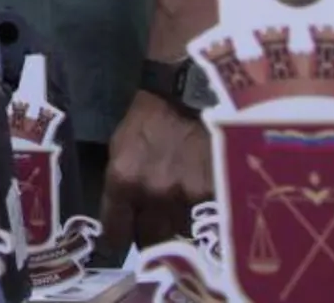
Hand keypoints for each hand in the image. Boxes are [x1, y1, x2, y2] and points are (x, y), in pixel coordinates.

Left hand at [98, 90, 213, 254]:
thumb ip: (121, 186)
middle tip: (156, 238)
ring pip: (183, 236)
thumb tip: (123, 218)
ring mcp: (187, 194)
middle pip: (151, 241)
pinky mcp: (217, 191)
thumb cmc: (150, 118)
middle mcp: (153, 193)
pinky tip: (207, 214)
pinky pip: (209, 221)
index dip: (119, 240)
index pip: (116, 231)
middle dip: (152, 241)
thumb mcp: (120, 149)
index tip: (124, 241)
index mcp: (123, 181)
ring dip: (181, 234)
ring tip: (185, 227)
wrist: (191, 92)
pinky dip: (207, 222)